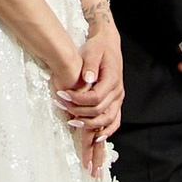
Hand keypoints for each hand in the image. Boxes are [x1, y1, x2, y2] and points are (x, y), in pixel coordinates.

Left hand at [57, 7, 123, 144]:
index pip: (96, 97)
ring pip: (108, 120)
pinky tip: (96, 137)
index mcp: (112, 79)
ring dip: (91, 125)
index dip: (78, 100)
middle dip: (80, 112)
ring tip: (74, 123)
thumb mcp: (93, 50)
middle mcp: (117, 91)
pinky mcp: (116, 102)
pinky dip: (107, 131)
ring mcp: (118, 98)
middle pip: (100, 111)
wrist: (109, 44)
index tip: (63, 96)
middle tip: (63, 107)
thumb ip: (90, 64)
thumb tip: (88, 78)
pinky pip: (114, 121)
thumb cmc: (99, 46)